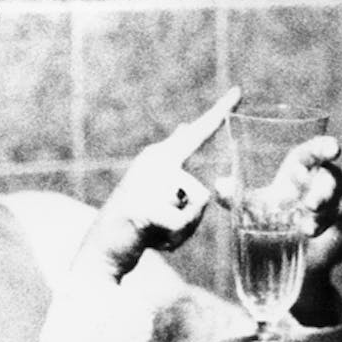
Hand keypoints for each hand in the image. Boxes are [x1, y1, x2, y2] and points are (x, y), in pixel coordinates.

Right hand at [79, 86, 241, 279]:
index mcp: (159, 156)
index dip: (220, 112)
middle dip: (189, 222)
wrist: (102, 249)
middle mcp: (154, 162)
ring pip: (195, 213)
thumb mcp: (156, 184)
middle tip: (165, 226)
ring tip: (155, 232)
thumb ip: (172, 157)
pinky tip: (150, 239)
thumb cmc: (135, 221)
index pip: (197, 133)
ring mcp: (149, 183)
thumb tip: (185, 126)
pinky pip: (180, 226)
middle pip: (200, 195)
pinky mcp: (145, 208)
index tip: (240, 91)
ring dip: (184, 232)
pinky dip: (173, 241)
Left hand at [217, 133, 341, 272]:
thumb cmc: (271, 227)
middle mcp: (326, 182)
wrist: (287, 264)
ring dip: (330, 213)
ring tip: (308, 229)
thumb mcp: (252, 214)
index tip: (332, 148)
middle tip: (308, 207)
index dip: (323, 147)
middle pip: (331, 177)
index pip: (314, 152)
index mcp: (302, 172)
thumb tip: (218, 186)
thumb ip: (235, 199)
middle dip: (321, 191)